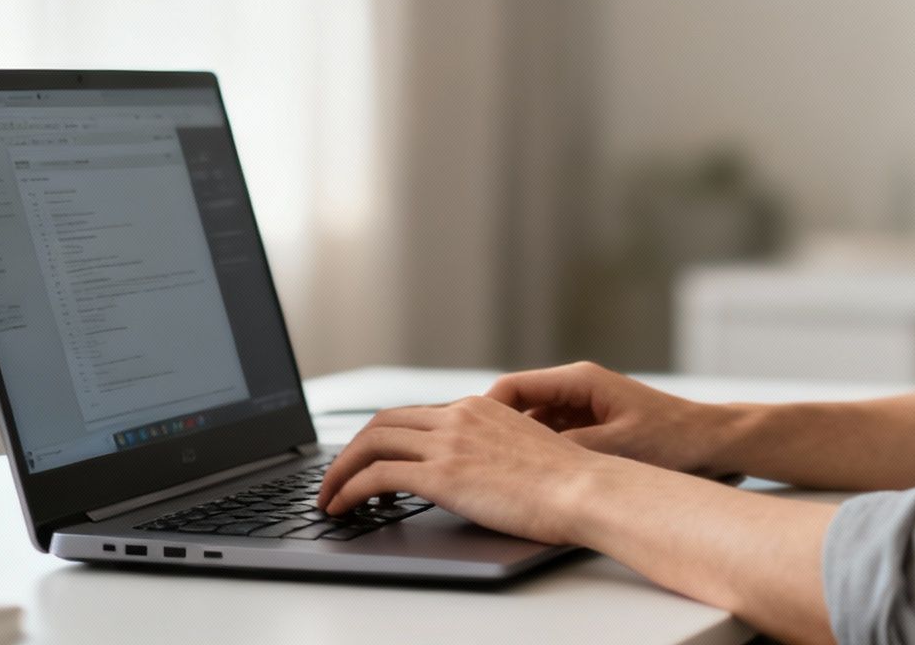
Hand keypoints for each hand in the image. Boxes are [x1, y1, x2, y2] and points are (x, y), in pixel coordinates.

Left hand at [314, 395, 607, 544]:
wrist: (584, 489)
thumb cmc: (568, 483)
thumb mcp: (525, 450)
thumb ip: (493, 449)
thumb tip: (474, 472)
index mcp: (479, 407)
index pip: (414, 414)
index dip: (384, 438)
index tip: (370, 461)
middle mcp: (459, 416)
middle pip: (383, 422)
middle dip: (352, 451)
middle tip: (338, 478)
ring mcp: (448, 442)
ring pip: (370, 443)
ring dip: (340, 471)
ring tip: (329, 498)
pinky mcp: (441, 473)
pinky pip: (375, 475)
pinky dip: (349, 489)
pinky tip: (342, 507)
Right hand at [485, 361, 731, 475]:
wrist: (713, 442)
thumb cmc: (672, 438)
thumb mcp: (616, 446)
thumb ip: (570, 448)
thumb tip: (526, 455)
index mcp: (579, 381)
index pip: (513, 387)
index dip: (485, 411)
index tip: (465, 438)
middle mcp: (577, 388)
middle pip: (518, 406)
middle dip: (494, 432)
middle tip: (469, 461)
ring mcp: (583, 407)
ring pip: (533, 424)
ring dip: (517, 446)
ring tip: (493, 474)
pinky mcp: (592, 426)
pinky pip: (552, 438)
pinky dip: (539, 455)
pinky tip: (528, 480)